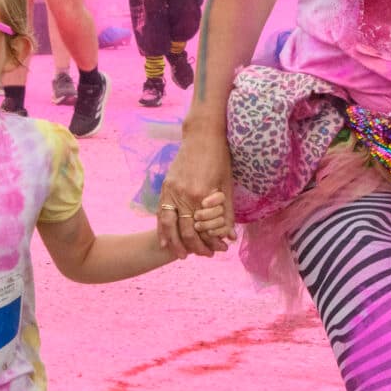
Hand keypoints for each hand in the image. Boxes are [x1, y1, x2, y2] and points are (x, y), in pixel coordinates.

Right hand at [156, 126, 234, 257]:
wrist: (202, 135)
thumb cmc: (219, 158)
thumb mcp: (227, 185)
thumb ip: (227, 213)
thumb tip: (230, 236)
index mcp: (201, 195)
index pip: (202, 229)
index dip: (210, 243)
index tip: (218, 250)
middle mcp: (183, 195)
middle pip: (184, 231)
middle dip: (194, 247)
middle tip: (204, 255)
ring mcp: (171, 190)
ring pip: (168, 224)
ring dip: (173, 242)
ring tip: (179, 255)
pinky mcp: (166, 185)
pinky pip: (161, 211)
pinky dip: (162, 227)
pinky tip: (164, 239)